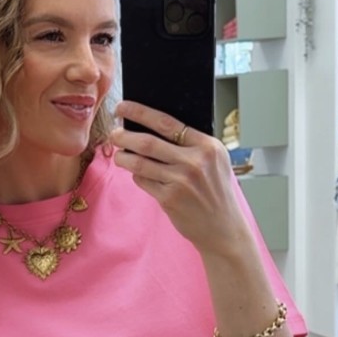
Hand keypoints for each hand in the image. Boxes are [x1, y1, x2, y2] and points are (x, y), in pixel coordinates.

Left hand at [110, 100, 252, 259]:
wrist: (224, 229)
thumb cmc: (217, 193)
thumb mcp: (215, 162)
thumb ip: (193, 145)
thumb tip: (154, 128)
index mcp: (208, 146)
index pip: (167, 123)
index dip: (140, 113)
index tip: (123, 107)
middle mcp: (194, 162)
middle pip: (148, 142)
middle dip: (125, 136)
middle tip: (114, 133)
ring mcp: (181, 181)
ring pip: (141, 163)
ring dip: (124, 157)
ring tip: (118, 155)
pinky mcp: (170, 199)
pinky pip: (144, 181)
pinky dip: (137, 175)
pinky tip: (137, 174)